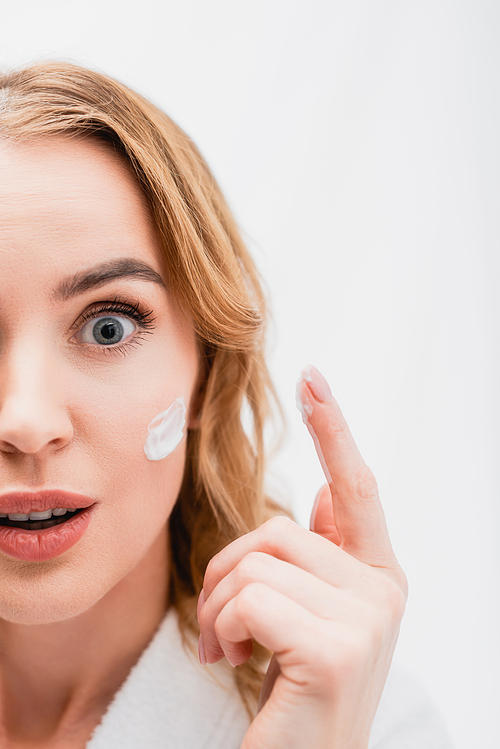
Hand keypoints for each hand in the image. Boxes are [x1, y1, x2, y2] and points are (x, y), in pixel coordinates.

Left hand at [197, 365, 407, 748]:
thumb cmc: (297, 692)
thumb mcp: (310, 618)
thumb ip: (326, 555)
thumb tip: (322, 494)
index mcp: (378, 578)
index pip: (356, 487)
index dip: (333, 429)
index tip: (312, 378)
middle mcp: (383, 592)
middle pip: (277, 529)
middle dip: (228, 572)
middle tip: (223, 624)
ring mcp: (366, 620)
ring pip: (256, 561)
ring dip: (220, 607)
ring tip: (229, 648)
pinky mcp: (334, 649)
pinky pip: (248, 597)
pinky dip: (222, 628)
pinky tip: (233, 662)